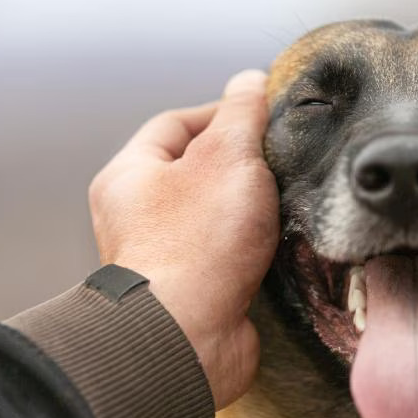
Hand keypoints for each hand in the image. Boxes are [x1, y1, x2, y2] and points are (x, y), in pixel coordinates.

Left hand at [87, 70, 278, 409]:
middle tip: (281, 161)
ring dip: (253, 210)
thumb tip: (250, 80)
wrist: (187, 337)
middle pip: (198, 171)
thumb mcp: (227, 157)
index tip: (264, 115)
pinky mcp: (195, 291)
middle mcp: (138, 215)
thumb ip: (242, 114)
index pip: (176, 123)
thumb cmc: (198, 242)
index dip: (222, 112)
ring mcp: (166, 256)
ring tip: (286, 202)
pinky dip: (256, 248)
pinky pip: (229, 256)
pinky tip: (282, 245)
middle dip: (242, 165)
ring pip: (217, 215)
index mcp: (130, 175)